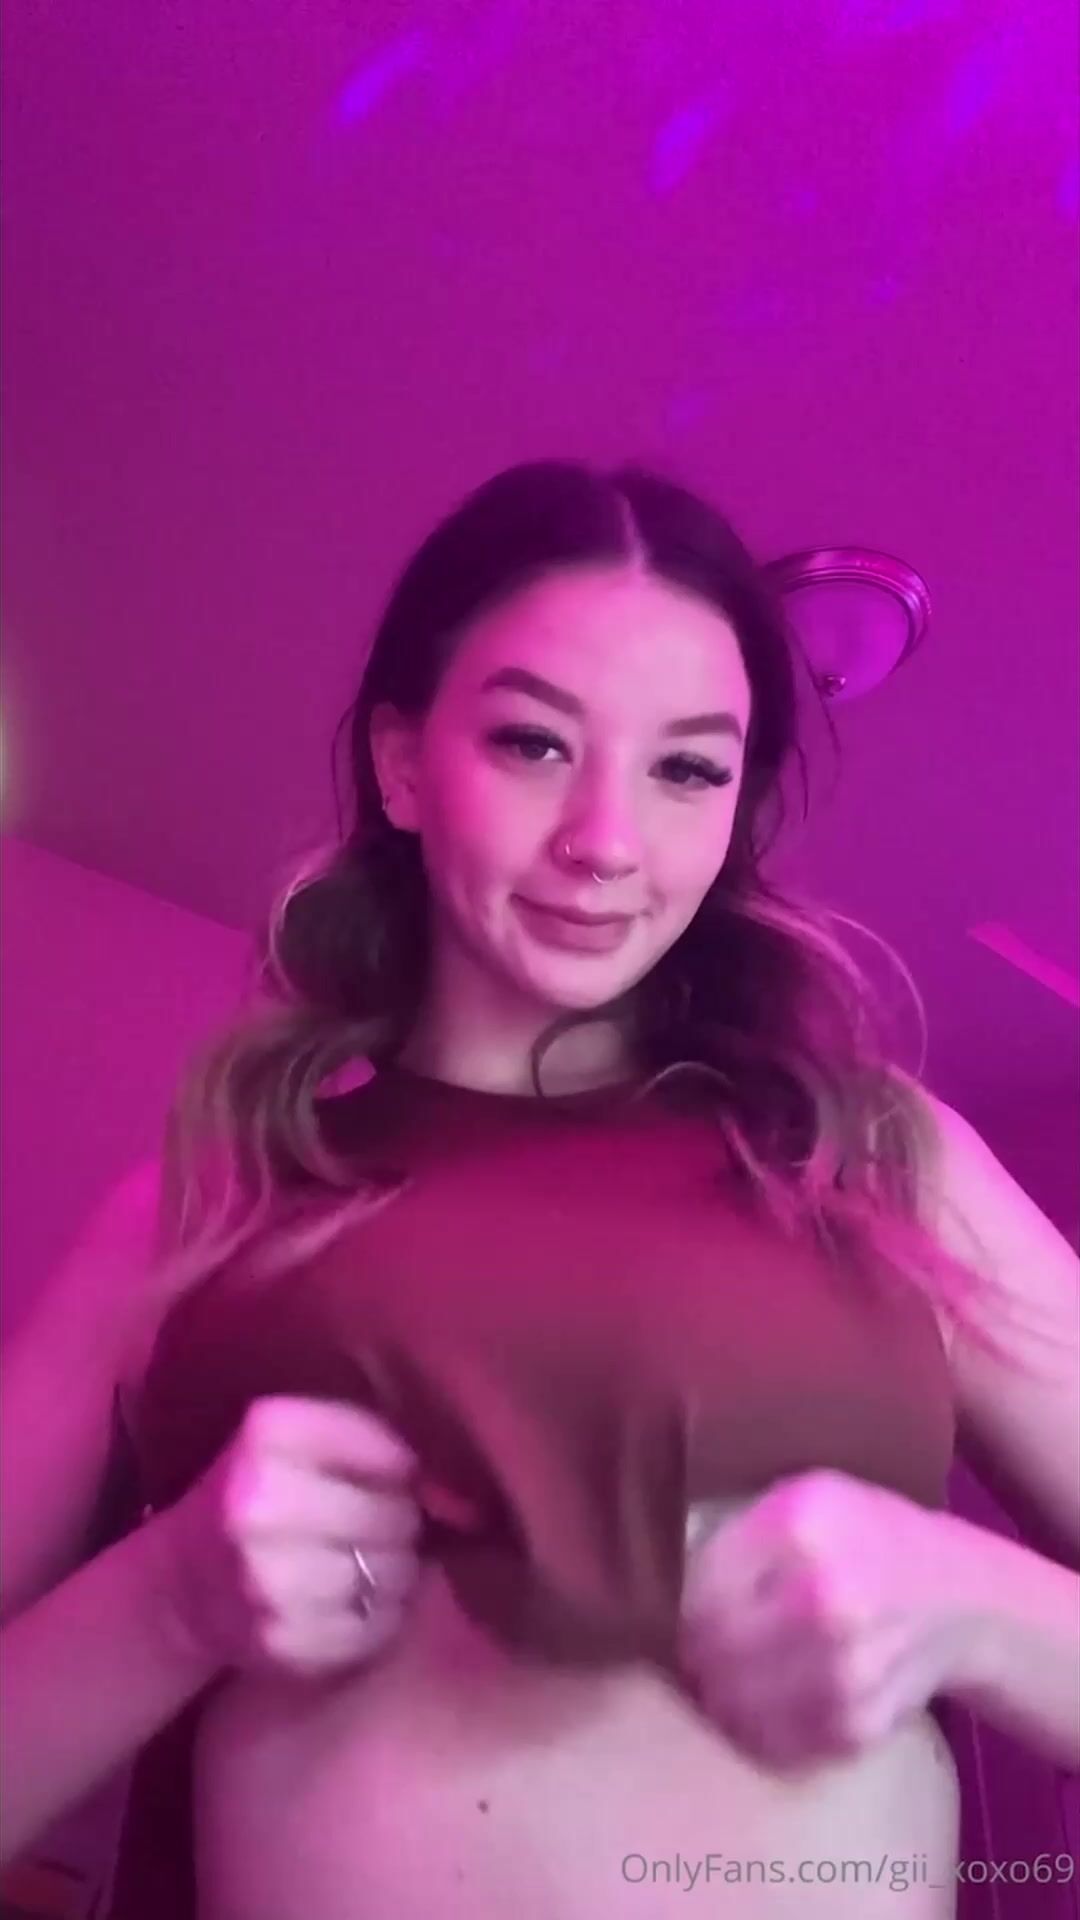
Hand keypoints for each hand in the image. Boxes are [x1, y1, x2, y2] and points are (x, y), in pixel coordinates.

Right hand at [153, 1396, 421, 1678]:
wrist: (184, 1582)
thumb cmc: (259, 1495)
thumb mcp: (293, 1437)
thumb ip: (364, 1435)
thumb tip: (444, 1477)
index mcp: (268, 1434)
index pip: (389, 1450)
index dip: (401, 1468)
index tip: (390, 1477)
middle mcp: (260, 1503)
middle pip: (394, 1515)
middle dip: (399, 1522)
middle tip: (380, 1527)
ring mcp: (268, 1579)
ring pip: (391, 1574)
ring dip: (393, 1571)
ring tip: (365, 1562)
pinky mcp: (282, 1641)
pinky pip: (374, 1628)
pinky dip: (376, 1617)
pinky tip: (351, 1601)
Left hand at [678, 1469, 987, 1770]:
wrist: (957, 1596)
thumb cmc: (865, 1534)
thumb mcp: (804, 1496)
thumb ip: (736, 1528)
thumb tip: (652, 1571)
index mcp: (802, 1529)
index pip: (697, 1586)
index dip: (675, 1604)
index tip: (674, 1606)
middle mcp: (826, 1600)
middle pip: (708, 1649)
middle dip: (692, 1651)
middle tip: (695, 1645)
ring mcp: (845, 1670)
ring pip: (732, 1703)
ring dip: (717, 1693)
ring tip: (724, 1673)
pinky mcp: (857, 1724)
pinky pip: (773, 1741)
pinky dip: (755, 1726)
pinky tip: (763, 1698)